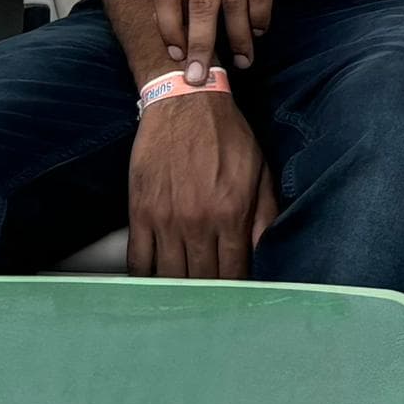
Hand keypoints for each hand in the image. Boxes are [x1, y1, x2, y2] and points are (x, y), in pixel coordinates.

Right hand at [127, 88, 265, 279]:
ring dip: (177, 291)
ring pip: (170, 276)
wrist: (184, 101)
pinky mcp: (140, 212)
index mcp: (232, 213)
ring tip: (182, 297)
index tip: (234, 298)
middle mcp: (198, 221)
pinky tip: (153, 282)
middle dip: (207, 295)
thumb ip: (264, 215)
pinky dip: (145, 278)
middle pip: (202, 280)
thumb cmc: (226, 134)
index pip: (233, 273)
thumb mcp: (258, 170)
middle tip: (208, 302)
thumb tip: (265, 254)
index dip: (234, 291)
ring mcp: (166, 219)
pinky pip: (138, 260)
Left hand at [158, 0, 339, 74]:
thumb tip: (186, 18)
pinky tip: (261, 28)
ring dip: (238, 36)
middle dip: (200, 44)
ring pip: (234, 1)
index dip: (168, 25)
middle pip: (201, 1)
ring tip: (242, 59)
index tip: (175, 53)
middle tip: (200, 76)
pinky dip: (260, 16)